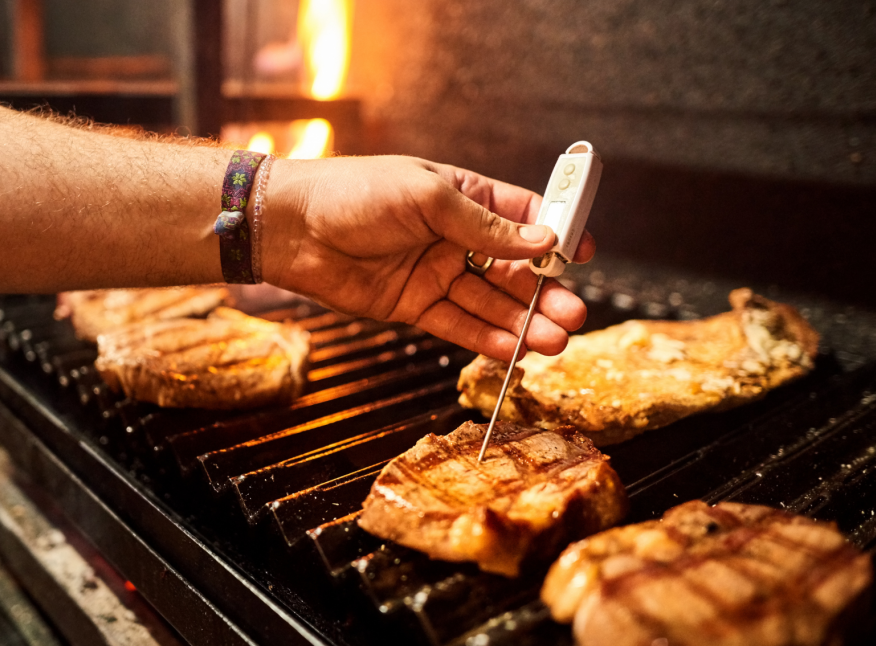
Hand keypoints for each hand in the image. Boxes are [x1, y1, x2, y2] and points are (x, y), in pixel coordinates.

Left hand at [261, 155, 595, 360]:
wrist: (292, 229)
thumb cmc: (353, 194)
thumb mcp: (427, 198)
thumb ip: (485, 225)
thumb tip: (543, 238)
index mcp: (465, 196)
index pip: (525, 215)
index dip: (557, 234)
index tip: (583, 254)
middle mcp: (456, 237)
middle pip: (514, 269)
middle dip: (545, 293)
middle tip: (573, 314)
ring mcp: (436, 274)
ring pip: (491, 303)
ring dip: (524, 322)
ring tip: (555, 340)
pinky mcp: (414, 306)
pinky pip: (459, 325)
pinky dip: (487, 339)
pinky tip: (515, 351)